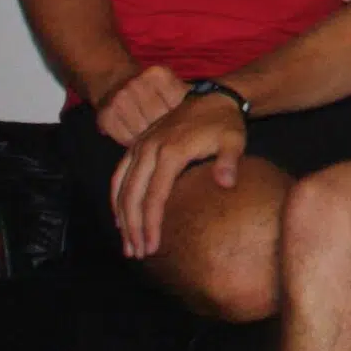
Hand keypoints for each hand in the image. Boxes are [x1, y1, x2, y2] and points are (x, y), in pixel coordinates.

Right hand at [93, 63, 187, 146]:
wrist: (114, 79)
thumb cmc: (152, 89)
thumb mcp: (171, 85)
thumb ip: (189, 96)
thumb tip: (213, 113)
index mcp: (159, 74)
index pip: (177, 108)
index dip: (180, 121)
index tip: (181, 125)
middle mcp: (137, 83)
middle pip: (159, 122)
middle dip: (165, 132)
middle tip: (167, 136)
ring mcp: (119, 99)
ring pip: (143, 134)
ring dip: (149, 140)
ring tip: (151, 136)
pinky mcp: (106, 115)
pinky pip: (126, 139)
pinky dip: (133, 143)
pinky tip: (136, 136)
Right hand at [109, 90, 245, 257]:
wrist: (213, 97)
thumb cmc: (225, 123)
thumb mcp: (234, 140)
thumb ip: (229, 161)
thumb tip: (226, 183)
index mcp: (171, 151)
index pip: (155, 195)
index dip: (151, 224)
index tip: (152, 247)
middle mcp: (149, 149)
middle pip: (133, 194)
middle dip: (133, 227)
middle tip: (137, 253)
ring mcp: (141, 145)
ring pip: (121, 185)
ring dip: (122, 216)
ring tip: (127, 244)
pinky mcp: (138, 144)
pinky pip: (119, 173)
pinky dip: (117, 196)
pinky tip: (120, 217)